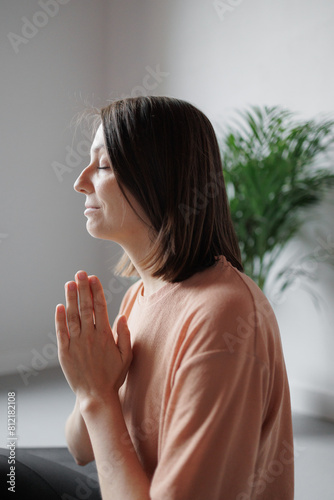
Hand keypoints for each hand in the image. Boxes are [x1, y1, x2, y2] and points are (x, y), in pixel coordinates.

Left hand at [55, 271, 132, 403]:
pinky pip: (61, 332)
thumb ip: (124, 335)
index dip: (97, 291)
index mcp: (105, 336)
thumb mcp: (126, 356)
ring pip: (73, 317)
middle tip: (80, 273)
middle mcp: (90, 336)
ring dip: (71, 299)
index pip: (100, 307)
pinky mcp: (65, 352)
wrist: (96, 396)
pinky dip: (60, 319)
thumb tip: (121, 316)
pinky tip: (59, 306)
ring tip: (69, 284)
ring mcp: (76, 344)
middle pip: (86, 307)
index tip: (94, 278)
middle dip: (83, 288)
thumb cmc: (113, 376)